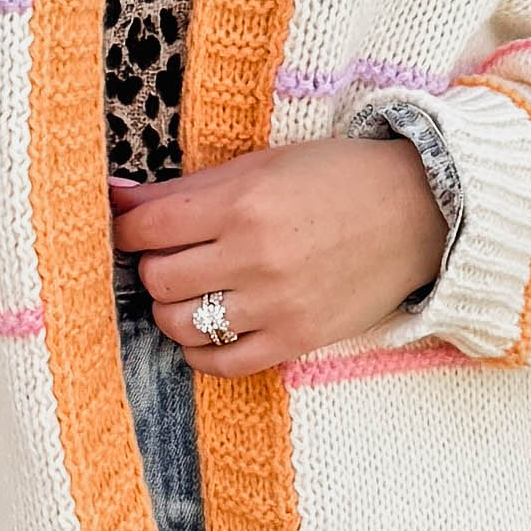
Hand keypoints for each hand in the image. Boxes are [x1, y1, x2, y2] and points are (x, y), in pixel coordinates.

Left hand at [113, 136, 440, 370]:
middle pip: (157, 279)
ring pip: (179, 324)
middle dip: (153, 267)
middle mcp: (256, 257)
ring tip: (193, 290)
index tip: (133, 228)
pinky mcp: (296, 340)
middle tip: (171, 256)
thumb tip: (114, 195)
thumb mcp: (261, 166)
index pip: (146, 228)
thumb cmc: (335, 179)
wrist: (417, 212)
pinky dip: (199, 350)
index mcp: (242, 203)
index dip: (127, 228)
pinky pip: (220, 363)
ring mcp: (276, 305)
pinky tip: (208, 328)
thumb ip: (186, 189)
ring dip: (172, 309)